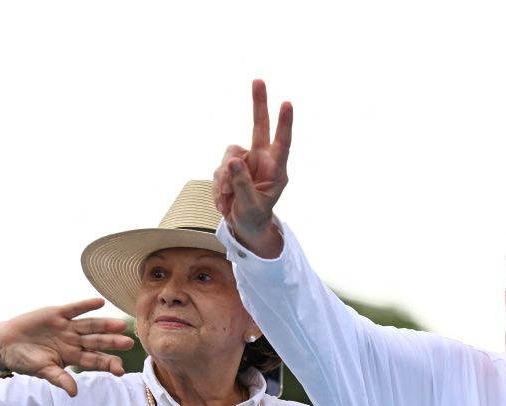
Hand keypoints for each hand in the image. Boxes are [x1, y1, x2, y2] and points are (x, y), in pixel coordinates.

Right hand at [0, 299, 131, 395]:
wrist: (4, 344)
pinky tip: (100, 302)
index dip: (108, 364)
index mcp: (73, 357)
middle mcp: (74, 341)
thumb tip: (74, 392)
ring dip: (105, 325)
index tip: (120, 370)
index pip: (95, 361)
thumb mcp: (43, 371)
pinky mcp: (57, 313)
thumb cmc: (25, 360)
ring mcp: (67, 327)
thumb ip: (59, 379)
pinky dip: (86, 305)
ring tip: (120, 324)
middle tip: (128, 343)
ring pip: (90, 325)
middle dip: (112, 343)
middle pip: (97, 342)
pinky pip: (75, 309)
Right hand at [214, 79, 291, 250]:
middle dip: (258, 104)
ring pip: (228, 156)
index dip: (284, 124)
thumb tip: (233, 160)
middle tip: (258, 80)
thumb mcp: (251, 205)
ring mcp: (245, 161)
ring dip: (223, 181)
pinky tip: (224, 202)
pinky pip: (218, 170)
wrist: (245, 225)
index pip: (282, 143)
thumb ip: (242, 184)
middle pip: (259, 127)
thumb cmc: (255, 216)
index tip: (287, 104)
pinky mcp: (229, 166)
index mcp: (276, 169)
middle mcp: (262, 160)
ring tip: (228, 202)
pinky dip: (218, 187)